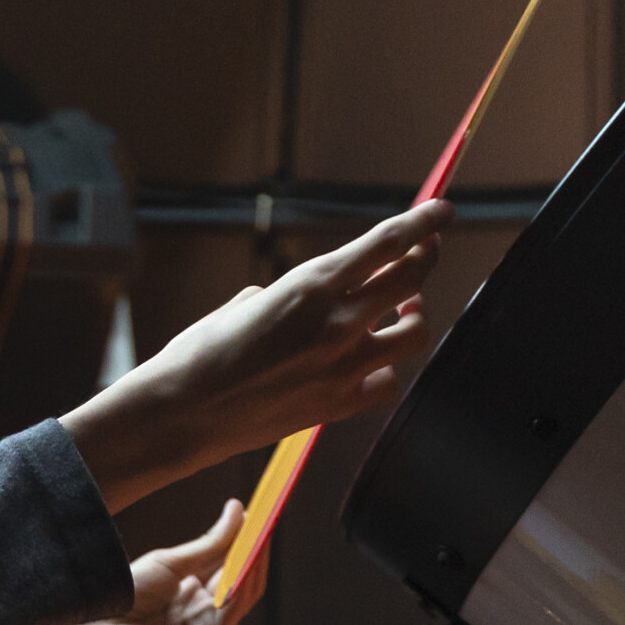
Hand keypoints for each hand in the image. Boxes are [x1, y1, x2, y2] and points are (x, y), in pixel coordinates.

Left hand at [0, 499, 270, 624]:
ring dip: (257, 558)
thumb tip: (240, 509)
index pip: (237, 568)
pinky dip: (242, 580)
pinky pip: (232, 608)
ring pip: (245, 592)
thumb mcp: (172, 562)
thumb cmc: (123, 598)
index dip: (253, 540)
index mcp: (200, 598)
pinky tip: (247, 554)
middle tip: (271, 512)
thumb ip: (210, 543)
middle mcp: (209, 616)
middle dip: (260, 546)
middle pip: (246, 579)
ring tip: (264, 526)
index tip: (265, 509)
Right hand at [58, 200, 446, 512]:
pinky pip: (387, 381)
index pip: (387, 242)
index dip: (423, 222)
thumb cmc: (199, 354)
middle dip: (426, 257)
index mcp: (309, 286)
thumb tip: (302, 299)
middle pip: (412, 278)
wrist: (181, 414)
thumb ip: (287, 295)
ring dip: (415, 313)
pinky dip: (386, 367)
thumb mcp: (243, 304)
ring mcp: (343, 367)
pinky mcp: (338, 405)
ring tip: (402, 309)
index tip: (442, 211)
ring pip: (415, 331)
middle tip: (426, 250)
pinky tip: (373, 362)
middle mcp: (337, 322)